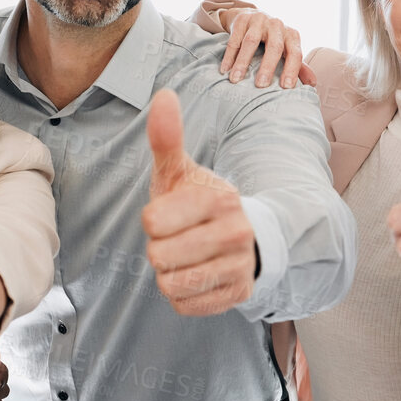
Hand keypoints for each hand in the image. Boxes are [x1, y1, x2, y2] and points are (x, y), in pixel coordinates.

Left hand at [142, 90, 255, 315]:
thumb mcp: (181, 171)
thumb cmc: (200, 202)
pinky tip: (197, 275)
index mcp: (220, 198)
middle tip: (179, 238)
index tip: (171, 215)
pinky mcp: (238, 295)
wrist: (247, 237)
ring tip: (187, 256)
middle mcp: (236, 233)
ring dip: (169, 273)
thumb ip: (167, 138)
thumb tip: (164, 95)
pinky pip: (184, 304)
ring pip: (171, 283)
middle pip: (159, 256)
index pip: (152, 222)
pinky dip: (182, 294)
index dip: (153, 221)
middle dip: (159, 249)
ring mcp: (239, 266)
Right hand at [217, 9, 314, 88]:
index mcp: (291, 35)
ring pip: (251, 42)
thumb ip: (299, 66)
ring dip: (242, 62)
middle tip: (261, 85)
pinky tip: (225, 70)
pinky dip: (229, 56)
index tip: (286, 87)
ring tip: (235, 80)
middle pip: (274, 46)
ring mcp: (259, 21)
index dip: (292, 70)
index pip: (295, 53)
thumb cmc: (273, 39)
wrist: (253, 16)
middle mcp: (277, 26)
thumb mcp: (287, 50)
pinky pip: (234, 40)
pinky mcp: (242, 20)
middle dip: (268, 66)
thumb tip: (312, 84)